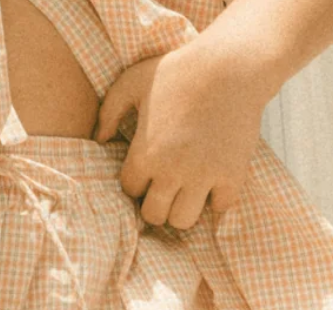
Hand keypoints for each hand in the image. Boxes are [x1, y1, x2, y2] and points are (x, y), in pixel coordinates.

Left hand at [94, 40, 272, 228]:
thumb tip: (100, 139)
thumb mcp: (134, 80)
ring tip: (188, 191)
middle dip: (156, 204)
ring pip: (183, 221)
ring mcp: (203, 176)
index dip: (138, 182)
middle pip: (154, 215)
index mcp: (145, 153)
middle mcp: (171, 170)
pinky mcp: (232, 175)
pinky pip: (219, 208)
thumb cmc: (180, 69)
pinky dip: (217, 199)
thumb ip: (109, 110)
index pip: (131, 191)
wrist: (233, 65)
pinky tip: (215, 181)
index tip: (149, 169)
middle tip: (166, 187)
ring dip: (183, 209)